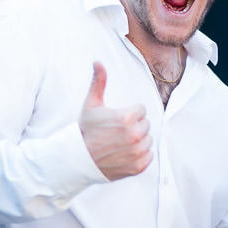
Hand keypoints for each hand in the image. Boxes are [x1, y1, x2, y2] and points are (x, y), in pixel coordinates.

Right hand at [79, 62, 152, 179]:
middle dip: (134, 127)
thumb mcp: (91, 105)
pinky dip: (140, 156)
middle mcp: (135, 135)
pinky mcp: (138, 166)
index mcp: (127, 118)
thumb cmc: (85, 130)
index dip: (128, 114)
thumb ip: (99, 82)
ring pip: (148, 140)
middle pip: (145, 124)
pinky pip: (148, 155)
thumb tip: (98, 61)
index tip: (115, 121)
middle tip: (116, 133)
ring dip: (138, 141)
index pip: (141, 110)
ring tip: (119, 144)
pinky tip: (124, 154)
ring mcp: (137, 152)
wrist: (78, 159)